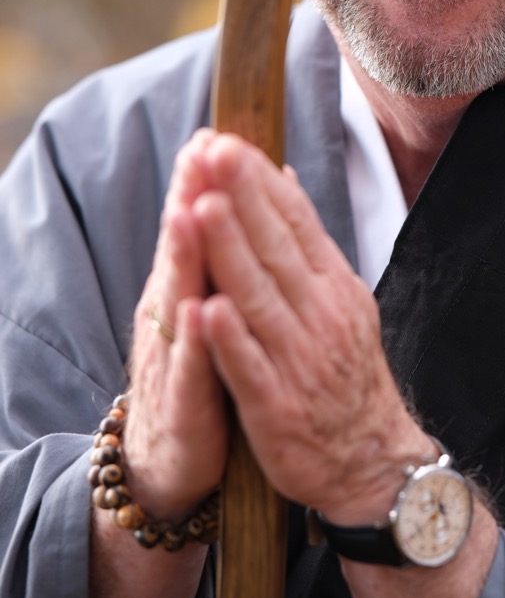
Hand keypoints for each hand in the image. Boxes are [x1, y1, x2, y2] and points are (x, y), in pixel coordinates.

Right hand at [124, 130, 228, 519]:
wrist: (173, 464)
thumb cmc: (200, 372)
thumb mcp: (211, 306)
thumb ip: (221, 255)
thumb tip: (240, 195)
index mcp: (187, 289)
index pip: (196, 226)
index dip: (203, 183)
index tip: (214, 134)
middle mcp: (172, 316)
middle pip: (184, 250)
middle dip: (193, 200)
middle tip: (200, 153)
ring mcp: (173, 359)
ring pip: (179, 301)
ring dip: (186, 255)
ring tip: (193, 211)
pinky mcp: (183, 406)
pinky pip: (190, 370)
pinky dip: (194, 339)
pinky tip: (198, 311)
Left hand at [182, 130, 431, 521]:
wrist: (371, 460)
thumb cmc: (344, 370)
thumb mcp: (340, 298)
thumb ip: (307, 240)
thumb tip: (281, 173)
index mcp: (334, 286)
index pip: (296, 222)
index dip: (261, 182)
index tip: (230, 142)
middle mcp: (321, 316)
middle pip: (276, 249)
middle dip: (242, 199)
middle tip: (215, 152)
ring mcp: (300, 361)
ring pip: (259, 299)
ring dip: (230, 253)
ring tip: (203, 209)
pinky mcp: (278, 409)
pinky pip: (251, 368)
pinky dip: (229, 339)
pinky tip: (205, 308)